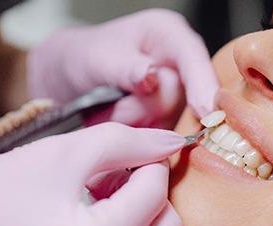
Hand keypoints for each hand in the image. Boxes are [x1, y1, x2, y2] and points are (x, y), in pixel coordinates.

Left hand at [28, 9, 218, 126]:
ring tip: (107, 110)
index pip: (193, 58)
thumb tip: (150, 76)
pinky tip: (117, 122)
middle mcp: (178, 67)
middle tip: (110, 104)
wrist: (67, 81)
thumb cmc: (82, 57)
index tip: (205, 109)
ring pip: (167, 124)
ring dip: (133, 125)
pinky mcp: (166, 123)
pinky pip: (158, 142)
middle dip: (141, 109)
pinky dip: (134, 138)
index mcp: (168, 36)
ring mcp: (174, 98)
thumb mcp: (96, 56)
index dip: (202, 84)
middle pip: (178, 99)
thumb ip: (125, 67)